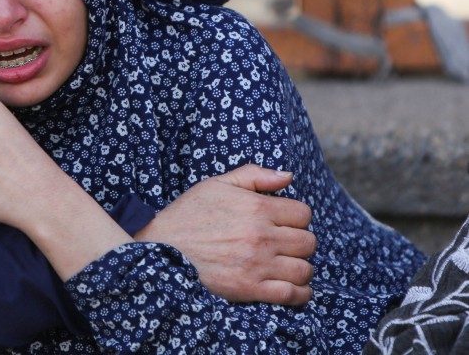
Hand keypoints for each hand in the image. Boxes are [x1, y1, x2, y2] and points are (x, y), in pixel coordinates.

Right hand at [134, 164, 316, 305]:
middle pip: (308, 242)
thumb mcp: (217, 185)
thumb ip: (254, 175)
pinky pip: (292, 294)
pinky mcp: (249, 288)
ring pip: (304, 269)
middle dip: (299, 242)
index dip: (295, 218)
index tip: (283, 223)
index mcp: (256, 207)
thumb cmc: (188, 214)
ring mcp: (257, 264)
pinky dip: (299, 293)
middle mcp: (261, 236)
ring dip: (300, 267)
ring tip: (286, 265)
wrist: (162, 247)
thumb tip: (288, 176)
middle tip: (283, 245)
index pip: (303, 214)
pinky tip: (292, 287)